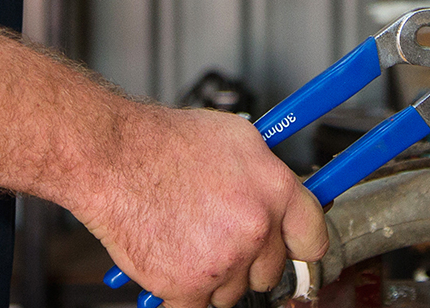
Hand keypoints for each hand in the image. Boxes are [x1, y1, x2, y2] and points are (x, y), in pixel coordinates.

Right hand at [80, 102, 326, 306]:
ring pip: (232, 292)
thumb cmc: (165, 143)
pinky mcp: (188, 287)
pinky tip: (172, 258)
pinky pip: (196, 307)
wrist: (116, 159)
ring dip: (214, 277)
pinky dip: (183, 292)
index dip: (299, 245)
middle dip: (248, 261)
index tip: (292, 249)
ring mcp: (223, 261)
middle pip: (270, 272)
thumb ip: (266, 175)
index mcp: (273, 191)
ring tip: (188, 239)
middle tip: (220, 238)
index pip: (313, 237)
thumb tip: (281, 196)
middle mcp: (255, 228)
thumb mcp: (236, 139)